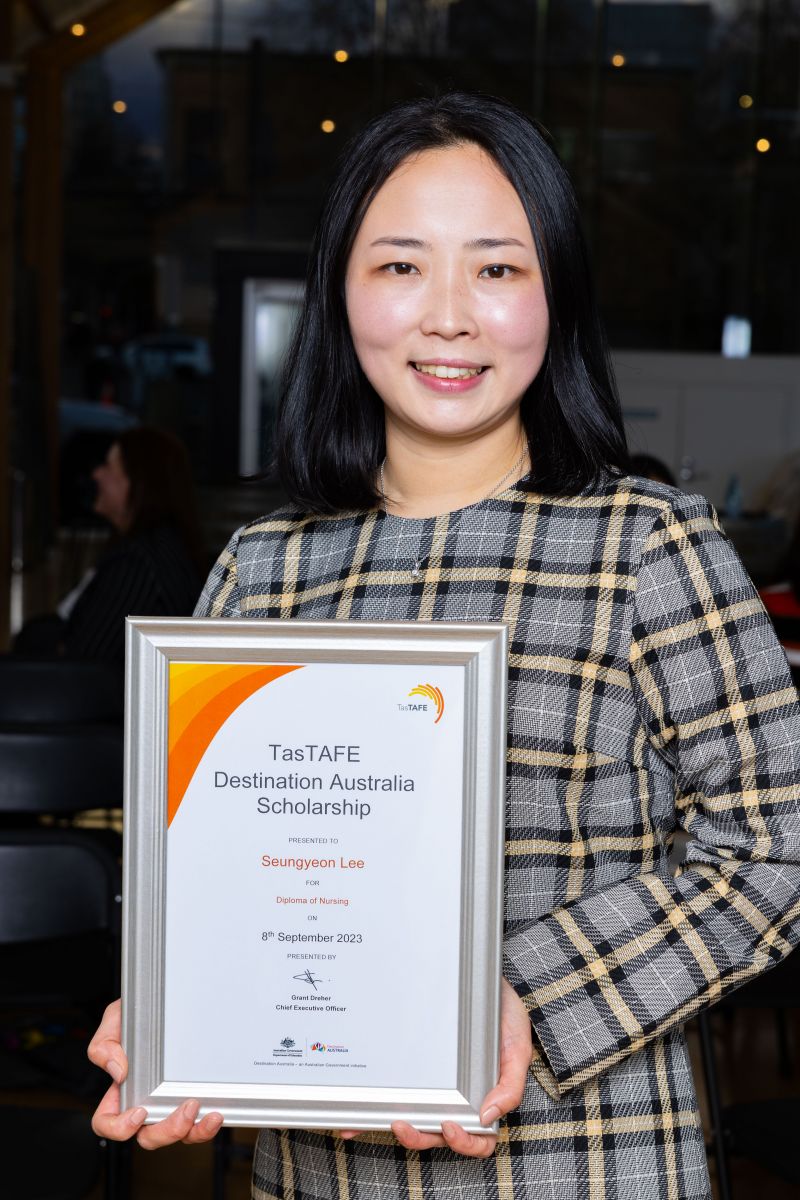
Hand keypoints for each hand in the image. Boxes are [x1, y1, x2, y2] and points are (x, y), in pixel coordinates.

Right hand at [88, 999, 223, 1148]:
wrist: (163, 1000)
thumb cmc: (136, 1015)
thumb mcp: (114, 1022)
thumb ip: (105, 1045)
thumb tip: (118, 1070)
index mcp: (119, 1092)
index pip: (107, 1123)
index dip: (119, 1128)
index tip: (139, 1112)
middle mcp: (143, 1103)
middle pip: (148, 1136)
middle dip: (168, 1131)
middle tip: (186, 1110)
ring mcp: (167, 1104)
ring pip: (176, 1135)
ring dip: (192, 1132)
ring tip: (208, 1114)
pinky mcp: (190, 1100)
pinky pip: (197, 1124)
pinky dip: (206, 1126)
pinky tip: (216, 1113)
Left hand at [339, 978, 531, 1156]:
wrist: (479, 978)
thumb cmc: (503, 1015)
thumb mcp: (517, 1048)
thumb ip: (510, 1086)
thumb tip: (488, 1117)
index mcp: (484, 1098)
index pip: (477, 1139)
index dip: (464, 1143)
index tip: (449, 1126)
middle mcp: (458, 1097)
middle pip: (438, 1134)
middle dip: (419, 1136)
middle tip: (403, 1124)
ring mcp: (435, 1085)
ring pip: (416, 1119)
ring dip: (398, 1127)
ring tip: (386, 1118)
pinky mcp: (415, 1068)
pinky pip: (396, 1092)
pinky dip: (374, 1109)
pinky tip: (357, 1115)